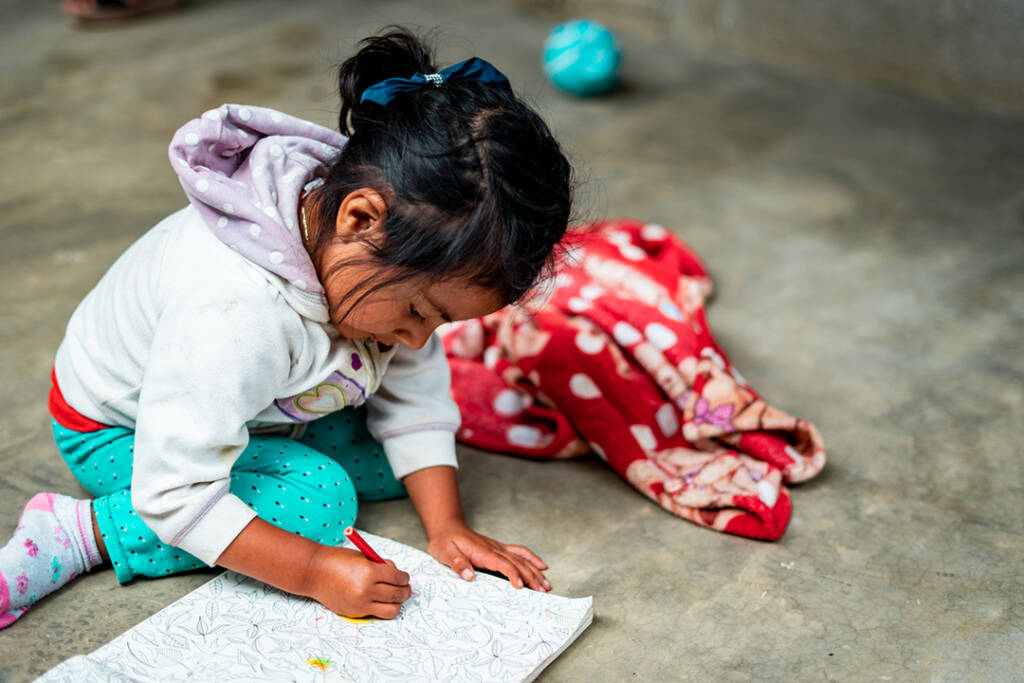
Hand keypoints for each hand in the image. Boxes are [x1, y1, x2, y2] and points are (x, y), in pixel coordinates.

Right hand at [304, 545, 410, 618]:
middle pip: (398, 594)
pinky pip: (376, 613)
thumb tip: (398, 575)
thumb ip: (381, 566)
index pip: (398, 578)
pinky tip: (380, 600)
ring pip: (392, 609)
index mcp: (369, 571)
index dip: (404, 577)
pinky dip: (382, 607)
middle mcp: (366, 589)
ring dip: (397, 603)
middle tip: (405, 587)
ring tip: (396, 597)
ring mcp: (360, 604)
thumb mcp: (364, 557)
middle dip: (405, 590)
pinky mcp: (355, 613)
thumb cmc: (338, 560)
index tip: (404, 577)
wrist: (314, 572)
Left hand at [427, 522, 549, 591]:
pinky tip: (542, 566)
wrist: (447, 527)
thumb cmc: (445, 542)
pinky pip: (519, 552)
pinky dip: (532, 558)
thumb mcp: (445, 553)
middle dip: (530, 577)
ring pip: (521, 559)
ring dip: (535, 571)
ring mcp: (498, 548)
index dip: (512, 574)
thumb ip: (457, 564)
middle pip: (517, 563)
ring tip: (545, 585)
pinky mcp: (499, 548)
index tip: (520, 586)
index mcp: (482, 552)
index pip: (502, 564)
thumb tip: (469, 576)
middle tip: (541, 592)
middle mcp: (494, 549)